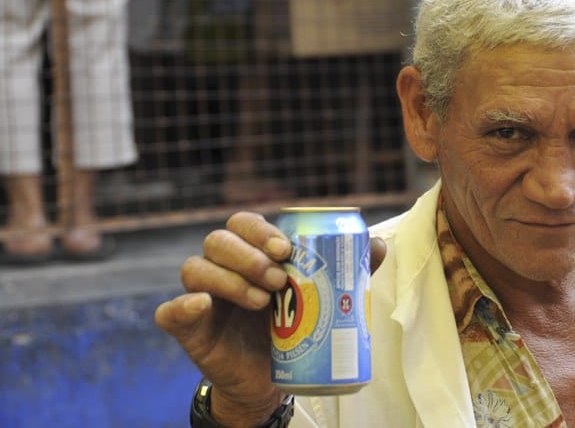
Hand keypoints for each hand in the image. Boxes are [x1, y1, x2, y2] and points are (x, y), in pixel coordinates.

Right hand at [154, 212, 386, 425]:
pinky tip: (202, 306)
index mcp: (250, 254)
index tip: (286, 248)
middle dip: (248, 255)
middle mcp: (221, 268)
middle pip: (218, 240)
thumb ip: (347, 271)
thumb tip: (376, 245)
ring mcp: (201, 297)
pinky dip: (181, 306)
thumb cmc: (295, 330)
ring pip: (195, 268)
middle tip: (280, 278)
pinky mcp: (188, 329)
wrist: (273, 380)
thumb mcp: (321, 299)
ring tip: (264, 300)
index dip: (260, 229)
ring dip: (229, 278)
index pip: (244, 224)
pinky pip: (169, 311)